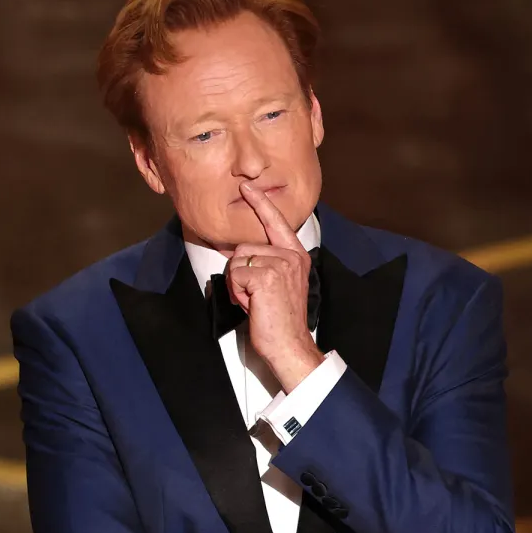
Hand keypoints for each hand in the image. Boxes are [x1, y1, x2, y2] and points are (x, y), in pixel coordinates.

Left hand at [227, 181, 323, 391]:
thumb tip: (239, 254)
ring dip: (237, 283)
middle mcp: (291, 256)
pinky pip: (234, 274)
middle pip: (245, 246)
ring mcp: (280, 265)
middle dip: (240, 272)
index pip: (277, 222)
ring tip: (254, 300)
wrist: (289, 344)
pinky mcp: (266, 277)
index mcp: (296, 255)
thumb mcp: (280, 283)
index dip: (261, 203)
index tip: (247, 188)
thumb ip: (268, 264)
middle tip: (254, 296)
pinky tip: (252, 304)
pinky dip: (236, 292)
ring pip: (237, 260)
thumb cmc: (281, 319)